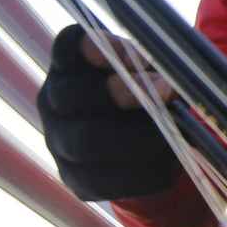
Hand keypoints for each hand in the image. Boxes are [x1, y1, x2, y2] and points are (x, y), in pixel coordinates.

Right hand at [37, 23, 179, 200]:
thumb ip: (154, 69)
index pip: (68, 46)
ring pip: (86, 143)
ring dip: (137, 137)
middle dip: (120, 93)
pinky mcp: (79, 182)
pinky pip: (107, 180)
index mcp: (71, 65)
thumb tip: (163, 86)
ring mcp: (60, 144)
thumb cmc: (148, 93)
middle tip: (165, 91)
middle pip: (70, 96)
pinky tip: (169, 160)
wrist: (144, 145)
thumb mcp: (152, 70)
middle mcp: (54, 102)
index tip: (121, 50)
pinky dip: (144, 170)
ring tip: (173, 132)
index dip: (90, 45)